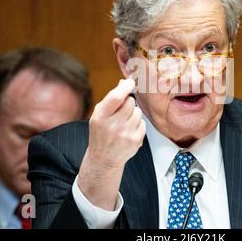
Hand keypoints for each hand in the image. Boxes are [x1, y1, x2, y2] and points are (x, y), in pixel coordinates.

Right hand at [77, 78, 145, 209]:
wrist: (103, 158)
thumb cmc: (101, 132)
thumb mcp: (99, 115)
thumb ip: (111, 98)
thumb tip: (124, 82)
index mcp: (101, 117)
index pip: (116, 98)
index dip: (125, 87)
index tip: (130, 82)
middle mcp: (113, 126)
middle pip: (130, 102)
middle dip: (128, 103)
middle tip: (121, 111)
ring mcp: (126, 134)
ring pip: (138, 112)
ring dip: (133, 114)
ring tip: (123, 123)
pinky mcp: (136, 141)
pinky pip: (142, 123)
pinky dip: (137, 125)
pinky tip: (128, 131)